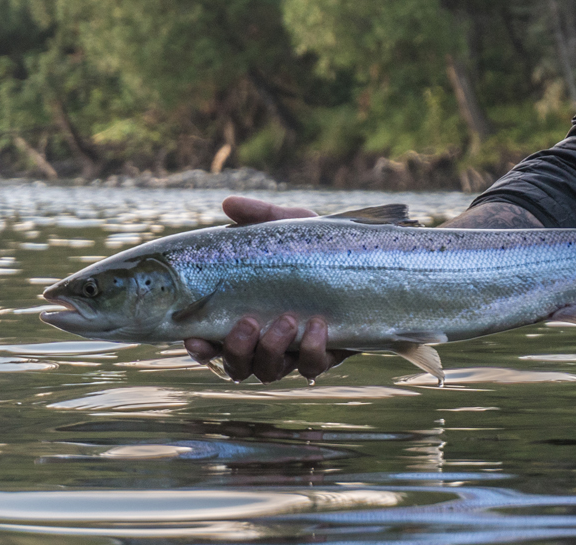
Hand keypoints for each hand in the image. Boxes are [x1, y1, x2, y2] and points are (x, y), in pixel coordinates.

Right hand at [185, 198, 540, 382]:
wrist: (386, 254)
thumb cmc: (329, 242)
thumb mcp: (294, 224)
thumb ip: (261, 215)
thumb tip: (227, 203)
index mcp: (251, 312)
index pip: (213, 341)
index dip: (198, 347)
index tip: (190, 338)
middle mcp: (272, 339)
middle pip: (238, 366)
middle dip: (235, 352)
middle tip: (245, 324)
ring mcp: (302, 349)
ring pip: (272, 373)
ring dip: (271, 352)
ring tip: (285, 321)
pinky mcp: (334, 351)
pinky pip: (315, 366)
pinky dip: (312, 349)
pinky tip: (318, 326)